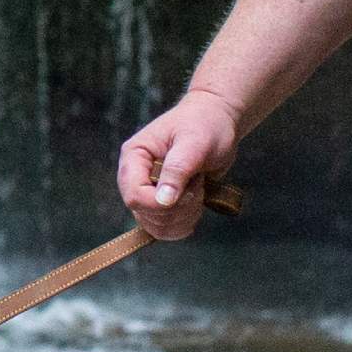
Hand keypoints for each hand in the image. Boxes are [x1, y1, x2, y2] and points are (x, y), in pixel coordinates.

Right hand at [117, 89, 241, 240]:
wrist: (218, 122)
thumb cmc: (206, 124)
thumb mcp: (195, 142)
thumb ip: (177, 169)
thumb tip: (163, 200)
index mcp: (134, 158)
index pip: (134, 195)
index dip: (159, 204)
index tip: (188, 194)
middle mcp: (135, 178)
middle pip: (144, 214)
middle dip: (178, 209)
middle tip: (198, 185)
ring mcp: (147, 193)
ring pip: (155, 226)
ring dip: (183, 218)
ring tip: (198, 191)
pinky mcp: (161, 204)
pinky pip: (164, 229)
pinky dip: (183, 225)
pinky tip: (196, 206)